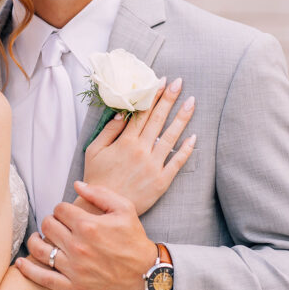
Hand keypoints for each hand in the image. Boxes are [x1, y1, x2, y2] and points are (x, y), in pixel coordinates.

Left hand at [15, 182, 157, 289]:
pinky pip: (43, 278)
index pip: (59, 209)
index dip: (62, 209)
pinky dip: (28, 270)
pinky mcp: (73, 287)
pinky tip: (21, 262)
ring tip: (41, 239)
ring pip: (40, 249)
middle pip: (47, 226)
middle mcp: (78, 247)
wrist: (146, 274)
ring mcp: (74, 268)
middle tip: (57, 226)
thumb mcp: (125, 209)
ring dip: (36, 241)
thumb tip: (76, 185)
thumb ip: (99, 193)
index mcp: (89, 226)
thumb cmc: (135, 241)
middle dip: (51, 222)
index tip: (67, 215)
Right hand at [83, 77, 195, 215]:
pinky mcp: (161, 181)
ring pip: (171, 137)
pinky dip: (186, 150)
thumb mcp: (94, 150)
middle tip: (179, 82)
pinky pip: (177, 163)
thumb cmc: (96, 178)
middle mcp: (141, 150)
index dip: (152, 96)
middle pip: (158, 119)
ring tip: (191, 101)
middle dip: (169, 99)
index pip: (142, 113)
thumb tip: (121, 113)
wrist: (102, 208)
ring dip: (182, 118)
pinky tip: (194, 137)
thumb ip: (108, 131)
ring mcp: (153, 165)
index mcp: (125, 141)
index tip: (161, 81)